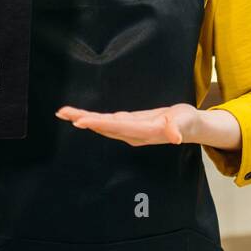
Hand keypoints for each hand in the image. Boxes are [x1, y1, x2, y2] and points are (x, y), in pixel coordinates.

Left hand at [56, 103, 243, 151]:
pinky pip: (105, 122)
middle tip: (62, 113)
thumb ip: (177, 128)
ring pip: (101, 125)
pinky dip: (91, 118)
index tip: (81, 121)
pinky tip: (79, 116)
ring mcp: (128, 132)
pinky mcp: (127, 126)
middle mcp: (132, 134)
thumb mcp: (185, 122)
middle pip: (104, 127)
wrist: (187, 127)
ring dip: (83, 119)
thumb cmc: (187, 122)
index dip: (98, 123)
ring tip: (63, 112)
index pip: (117, 127)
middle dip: (83, 120)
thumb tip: (176, 137)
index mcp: (144, 132)